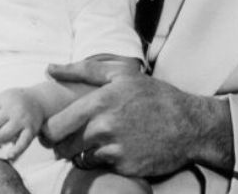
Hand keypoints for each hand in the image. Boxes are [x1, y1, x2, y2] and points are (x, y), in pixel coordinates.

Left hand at [0, 88, 43, 158]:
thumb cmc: (14, 101)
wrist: (39, 100)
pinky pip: (22, 143)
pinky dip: (15, 151)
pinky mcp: (31, 131)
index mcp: (3, 99)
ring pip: (3, 135)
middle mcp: (13, 109)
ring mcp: (22, 120)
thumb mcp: (2, 97)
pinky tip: (8, 156)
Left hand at [42, 59, 233, 177]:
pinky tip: (115, 149)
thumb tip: (50, 68)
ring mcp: (115, 150)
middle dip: (61, 145)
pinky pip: (101, 167)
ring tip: (94, 142)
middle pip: (62, 147)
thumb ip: (82, 70)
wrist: (189, 124)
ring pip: (79, 159)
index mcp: (99, 102)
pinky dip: (102, 161)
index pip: (55, 126)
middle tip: (69, 139)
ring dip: (81, 153)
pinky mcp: (126, 168)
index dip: (48, 130)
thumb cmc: (152, 95)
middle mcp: (104, 128)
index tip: (52, 130)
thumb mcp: (120, 74)